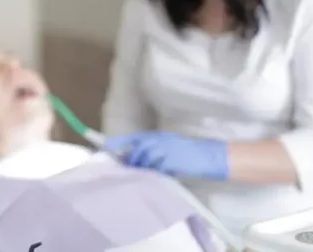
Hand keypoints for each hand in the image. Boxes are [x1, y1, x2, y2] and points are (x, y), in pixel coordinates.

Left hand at [104, 131, 228, 179]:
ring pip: (144, 161)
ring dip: (143, 169)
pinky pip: (156, 170)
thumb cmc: (187, 151)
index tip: (105, 147)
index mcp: (155, 136)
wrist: (207, 155)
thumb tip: (134, 158)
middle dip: (132, 162)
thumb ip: (152, 149)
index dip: (117, 143)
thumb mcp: (168, 145)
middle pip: (135, 152)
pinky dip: (155, 174)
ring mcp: (163, 150)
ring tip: (148, 175)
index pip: (131, 138)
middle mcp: (157, 140)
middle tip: (130, 171)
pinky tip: (159, 177)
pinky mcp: (169, 161)